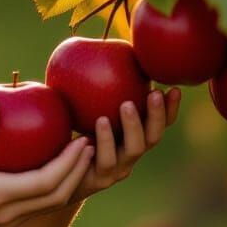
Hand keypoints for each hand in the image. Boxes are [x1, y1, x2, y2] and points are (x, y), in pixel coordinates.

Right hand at [0, 100, 96, 226]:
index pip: (45, 182)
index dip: (69, 164)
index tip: (81, 140)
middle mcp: (5, 213)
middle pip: (56, 197)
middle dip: (77, 172)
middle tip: (88, 143)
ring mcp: (4, 220)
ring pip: (48, 205)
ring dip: (68, 181)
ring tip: (78, 153)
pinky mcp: (1, 221)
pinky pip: (35, 205)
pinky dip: (51, 186)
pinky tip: (53, 164)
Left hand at [64, 87, 181, 206]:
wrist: (52, 177)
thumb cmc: (64, 137)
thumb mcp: (76, 112)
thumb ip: (83, 91)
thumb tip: (76, 48)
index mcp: (130, 138)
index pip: (157, 124)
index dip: (168, 108)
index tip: (174, 87)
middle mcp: (129, 154)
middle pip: (153, 136)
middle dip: (157, 114)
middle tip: (154, 92)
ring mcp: (117, 168)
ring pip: (134, 149)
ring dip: (134, 125)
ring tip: (126, 104)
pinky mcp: (99, 178)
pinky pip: (106, 159)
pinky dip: (104, 140)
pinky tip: (100, 123)